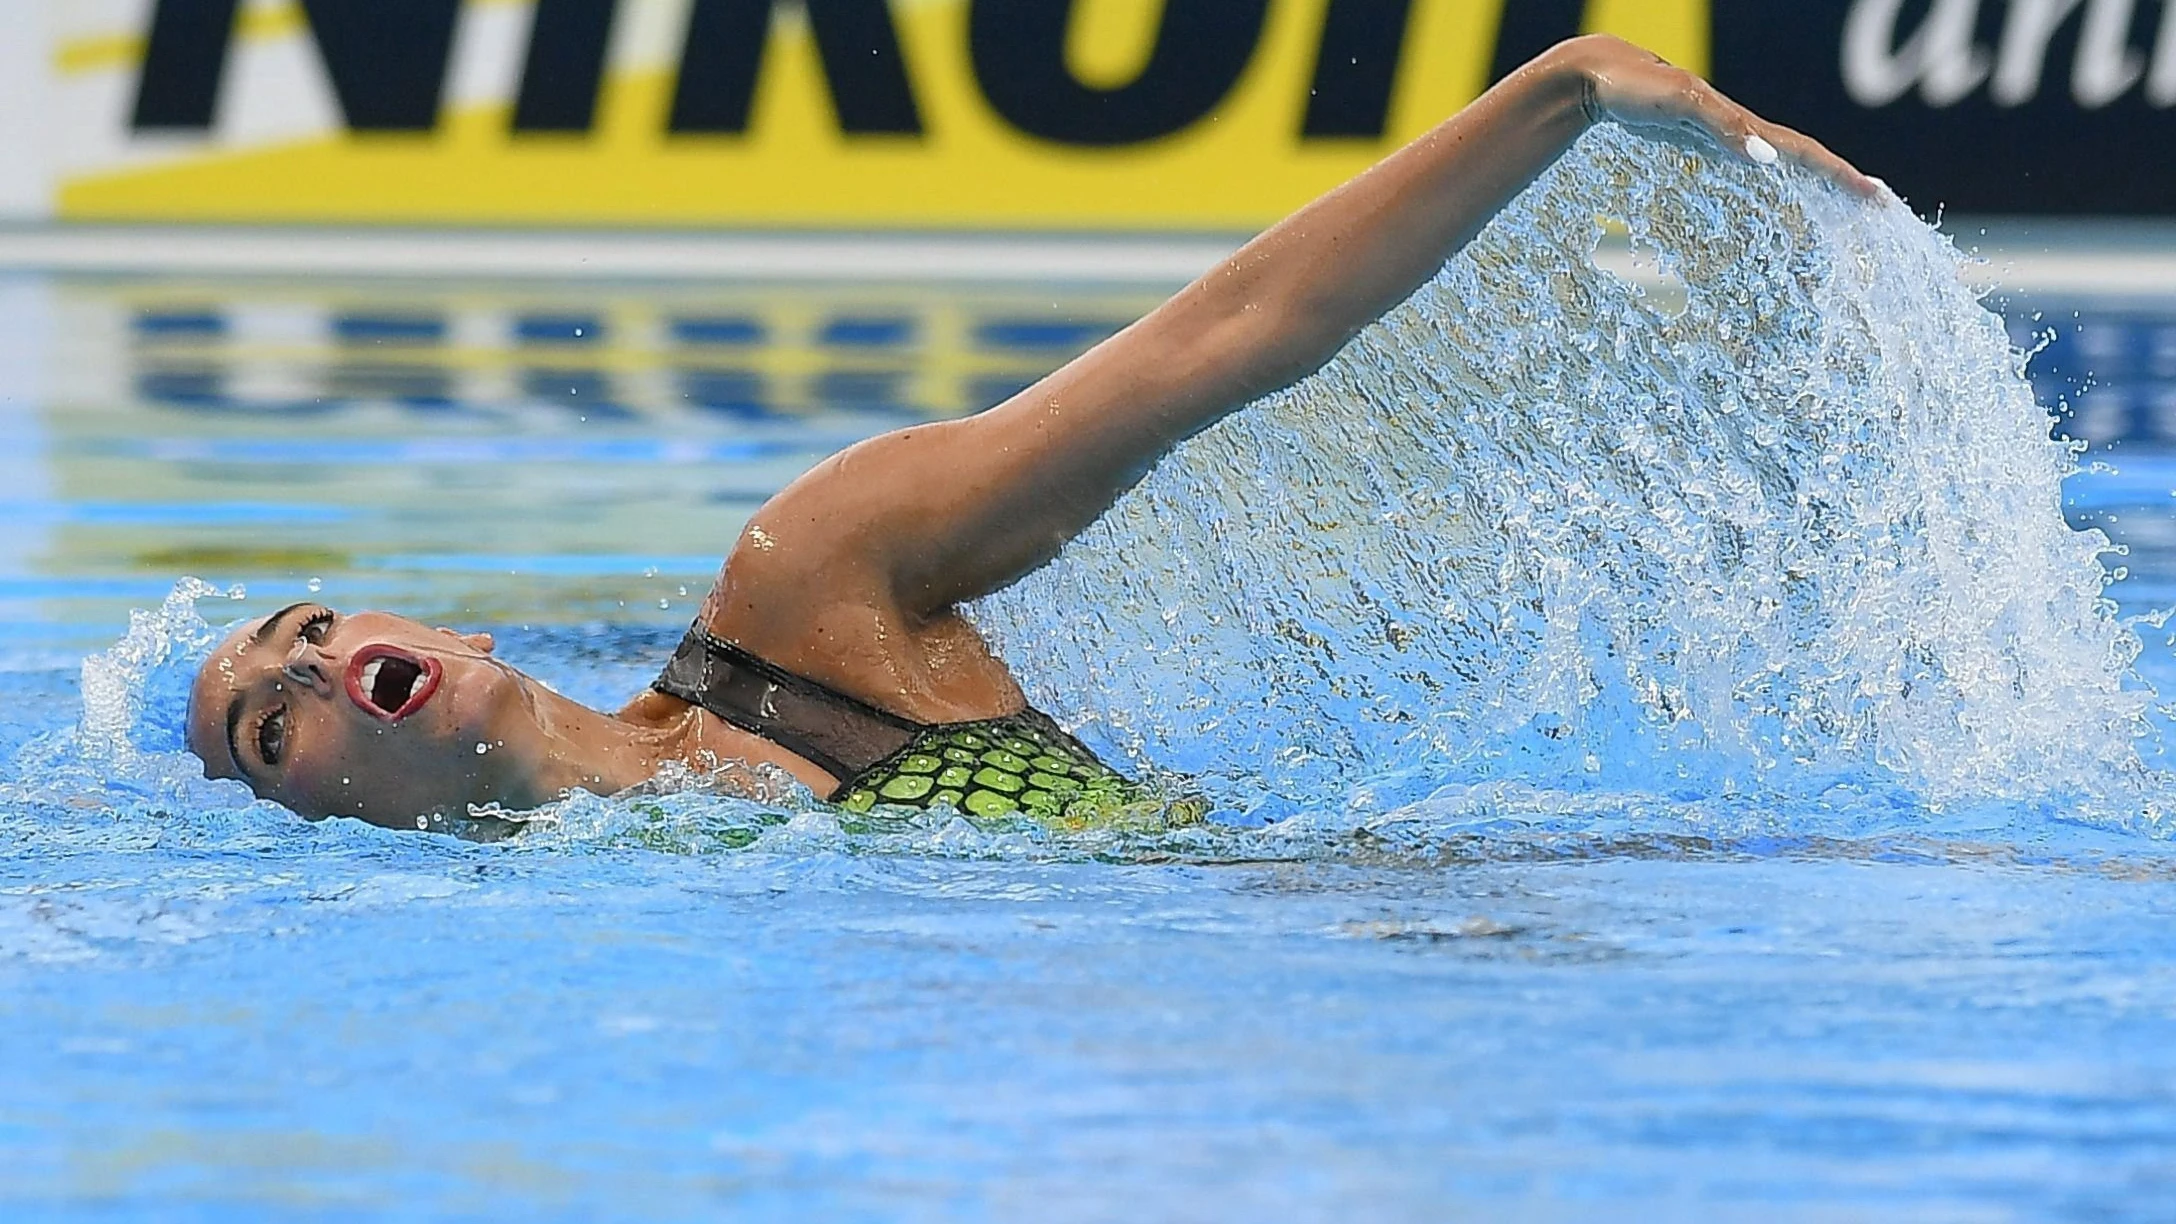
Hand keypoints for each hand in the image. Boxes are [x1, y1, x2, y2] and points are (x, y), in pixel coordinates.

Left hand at [1557, 35, 1879, 197]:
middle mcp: (1738, 129)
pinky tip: (1771, 177)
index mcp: (1742, 126)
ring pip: (1778, 155)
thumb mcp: (1683, 105)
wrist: (1598, 74)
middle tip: (1876, 202)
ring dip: (1813, 174)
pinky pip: (1748, 155)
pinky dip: (1771, 169)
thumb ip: (1725, 128)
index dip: (1842, 175)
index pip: (1805, 153)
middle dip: (1840, 178)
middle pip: (1801, 156)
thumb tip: (1768, 159)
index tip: (1878, 197)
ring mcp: (1720, 132)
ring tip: (1840, 193)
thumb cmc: (1636, 88)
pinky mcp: (1698, 136)